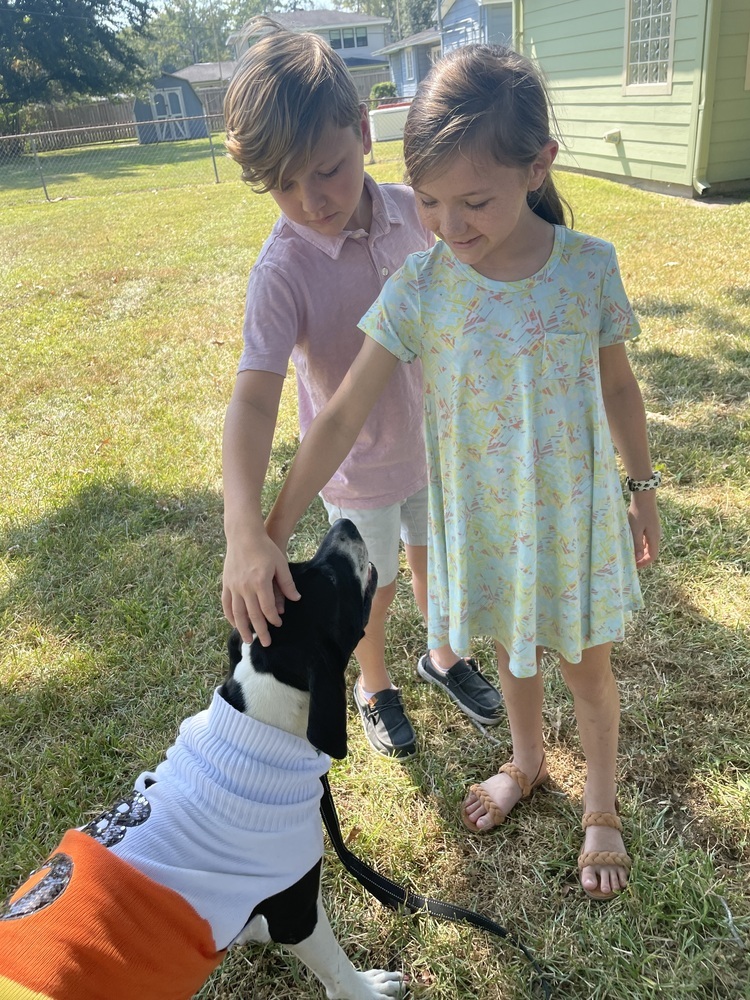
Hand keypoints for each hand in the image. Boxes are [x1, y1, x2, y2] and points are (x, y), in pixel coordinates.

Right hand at [222, 532, 299, 646]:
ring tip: (247, 640)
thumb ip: (287, 583)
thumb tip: (296, 599)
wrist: (243, 535)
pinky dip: (230, 616)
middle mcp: (245, 587)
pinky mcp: (226, 583)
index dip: (273, 619)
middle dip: (260, 631)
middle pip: (253, 615)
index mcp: (260, 582)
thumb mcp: (280, 564)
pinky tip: (235, 624)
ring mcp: (234, 586)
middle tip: (265, 643)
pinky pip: (226, 604)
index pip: (267, 608)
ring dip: (242, 628)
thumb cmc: (265, 548)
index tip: (278, 624)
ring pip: (237, 613)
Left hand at [627, 493, 660, 567]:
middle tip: (630, 562)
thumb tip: (638, 558)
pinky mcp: (650, 525)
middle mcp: (656, 535)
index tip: (634, 566)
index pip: (652, 556)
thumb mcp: (635, 530)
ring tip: (630, 554)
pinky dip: (641, 544)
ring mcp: (654, 530)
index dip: (644, 563)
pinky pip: (646, 539)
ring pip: (648, 545)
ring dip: (641, 551)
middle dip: (642, 559)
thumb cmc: (638, 513)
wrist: (644, 497)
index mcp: (654, 538)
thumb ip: (637, 544)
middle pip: (651, 552)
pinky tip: (632, 543)